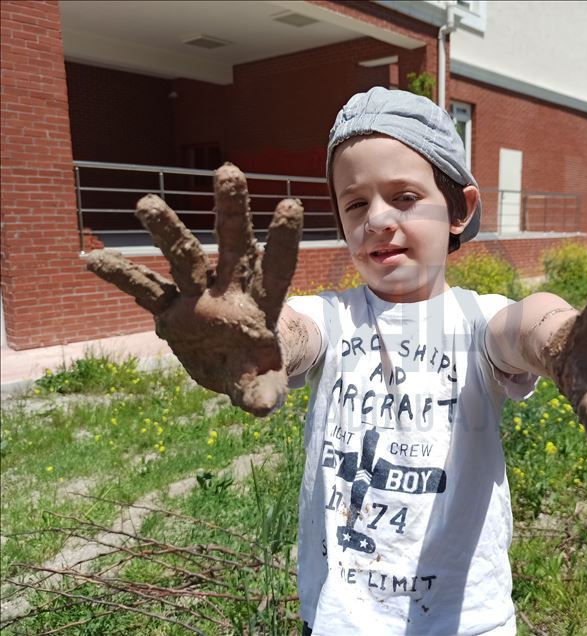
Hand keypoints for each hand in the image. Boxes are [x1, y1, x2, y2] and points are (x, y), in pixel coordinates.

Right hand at [85, 164, 303, 415]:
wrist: (229, 367)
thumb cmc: (254, 368)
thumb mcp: (261, 384)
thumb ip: (262, 392)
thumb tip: (260, 407)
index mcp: (262, 301)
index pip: (277, 266)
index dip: (282, 240)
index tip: (290, 205)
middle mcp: (230, 288)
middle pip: (233, 245)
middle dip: (232, 211)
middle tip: (229, 171)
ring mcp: (198, 295)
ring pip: (184, 257)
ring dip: (167, 231)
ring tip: (146, 203)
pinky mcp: (170, 309)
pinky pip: (144, 290)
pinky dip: (121, 277)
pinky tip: (91, 261)